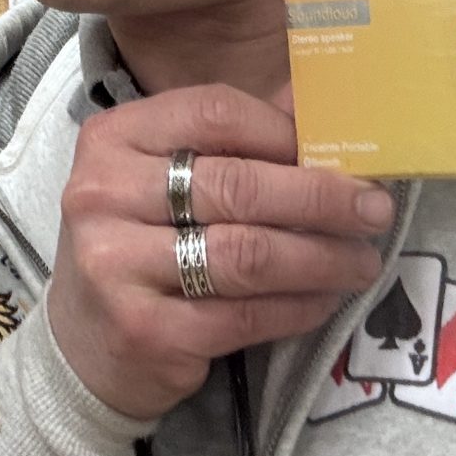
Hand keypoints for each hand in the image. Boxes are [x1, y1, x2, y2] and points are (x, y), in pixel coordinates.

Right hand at [44, 84, 394, 420]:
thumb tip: (325, 109)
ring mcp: (117, 265)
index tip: (343, 154)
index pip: (216, 113)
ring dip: (321, 258)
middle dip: (322, 198)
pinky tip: (324, 298)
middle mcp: (104, 195)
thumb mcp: (164, 180)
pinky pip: (245, 315)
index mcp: (113, 139)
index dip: (288, 132)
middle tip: (375, 209)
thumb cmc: (138, 244)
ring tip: (362, 260)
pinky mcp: (145, 331)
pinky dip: (297, 306)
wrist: (80, 346)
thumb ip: (233, 143)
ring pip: (248, 254)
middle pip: (239, 185)